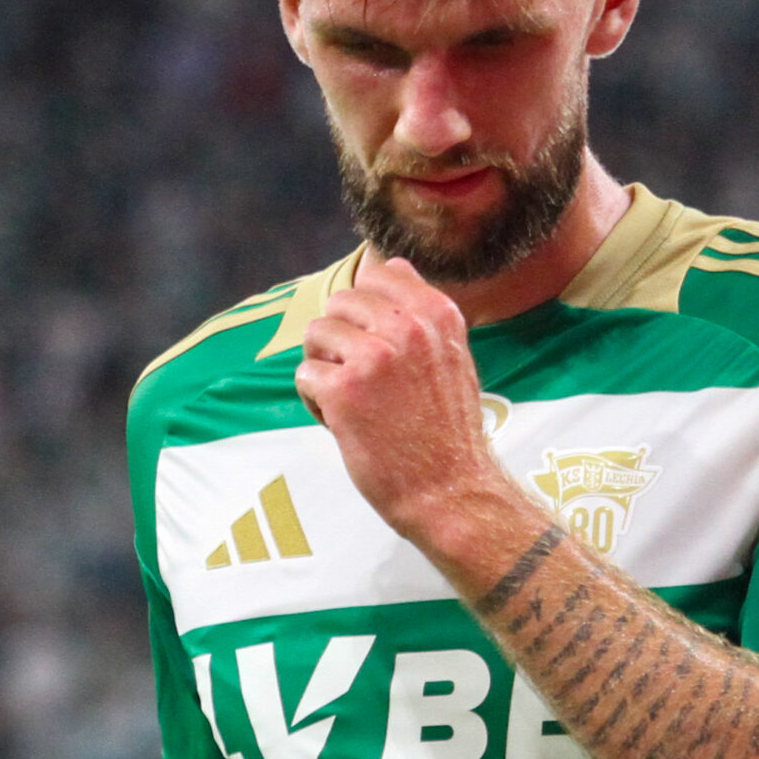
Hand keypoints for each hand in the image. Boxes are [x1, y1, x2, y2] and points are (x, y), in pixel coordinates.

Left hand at [294, 259, 512, 547]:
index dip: (366, 312)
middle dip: (341, 340)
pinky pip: (305, 374)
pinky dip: (314, 402)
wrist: (451, 493)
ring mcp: (372, 357)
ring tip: (351, 402)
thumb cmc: (447, 430)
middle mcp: (405, 327)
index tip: (378, 345)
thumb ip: (422, 312)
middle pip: (341, 303)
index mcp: (436, 314)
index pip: (379, 275)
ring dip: (325, 368)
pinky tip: (341, 424)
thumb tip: (393, 266)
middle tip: (361, 382)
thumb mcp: (453, 356)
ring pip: (316, 333)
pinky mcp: (341, 391)